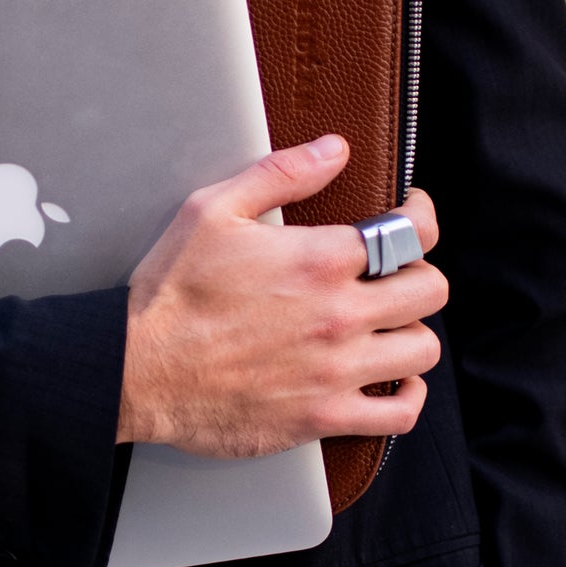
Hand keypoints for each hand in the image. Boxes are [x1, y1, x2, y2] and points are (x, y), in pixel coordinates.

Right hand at [116, 135, 445, 457]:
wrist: (136, 371)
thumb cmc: (169, 294)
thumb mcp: (212, 211)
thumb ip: (281, 174)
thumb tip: (334, 150)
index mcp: (319, 259)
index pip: (411, 232)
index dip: (422, 217)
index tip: (412, 216)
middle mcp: (339, 314)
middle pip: (430, 289)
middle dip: (418, 274)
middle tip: (396, 275)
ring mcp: (336, 370)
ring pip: (423, 349)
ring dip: (413, 332)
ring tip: (391, 326)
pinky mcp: (323, 416)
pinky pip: (399, 413)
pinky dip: (408, 396)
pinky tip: (395, 380)